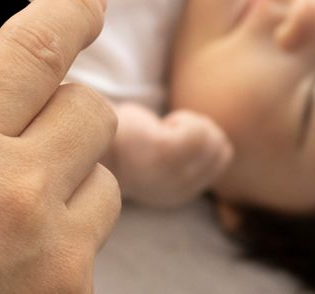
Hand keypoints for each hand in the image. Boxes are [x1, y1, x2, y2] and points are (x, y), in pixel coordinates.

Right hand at [0, 0, 121, 293]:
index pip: (33, 49)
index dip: (68, 11)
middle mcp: (12, 188)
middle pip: (90, 110)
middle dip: (68, 113)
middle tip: (37, 133)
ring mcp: (53, 253)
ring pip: (103, 183)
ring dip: (74, 186)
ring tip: (19, 218)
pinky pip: (91, 252)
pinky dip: (65, 250)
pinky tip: (16, 274)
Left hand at [108, 102, 233, 208]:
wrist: (93, 137)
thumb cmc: (127, 136)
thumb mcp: (164, 155)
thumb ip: (190, 158)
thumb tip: (220, 145)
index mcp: (177, 193)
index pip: (222, 156)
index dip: (205, 135)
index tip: (175, 132)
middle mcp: (176, 190)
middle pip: (221, 148)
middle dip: (203, 128)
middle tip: (171, 127)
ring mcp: (170, 175)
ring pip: (212, 140)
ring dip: (193, 123)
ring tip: (166, 126)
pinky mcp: (163, 154)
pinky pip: (198, 133)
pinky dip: (185, 121)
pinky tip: (164, 124)